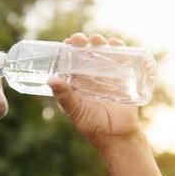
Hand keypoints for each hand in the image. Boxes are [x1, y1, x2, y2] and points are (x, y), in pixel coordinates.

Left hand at [48, 33, 143, 150]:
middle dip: (83, 43)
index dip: (68, 50)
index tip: (67, 42)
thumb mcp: (75, 111)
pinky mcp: (122, 78)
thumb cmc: (92, 125)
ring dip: (100, 43)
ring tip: (97, 40)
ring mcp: (107, 76)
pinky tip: (116, 43)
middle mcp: (90, 76)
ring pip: (103, 54)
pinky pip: (122, 60)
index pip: (70, 61)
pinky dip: (120, 49)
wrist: (117, 136)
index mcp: (76, 82)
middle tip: (80, 39)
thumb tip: (51, 80)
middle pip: (86, 53)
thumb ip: (64, 97)